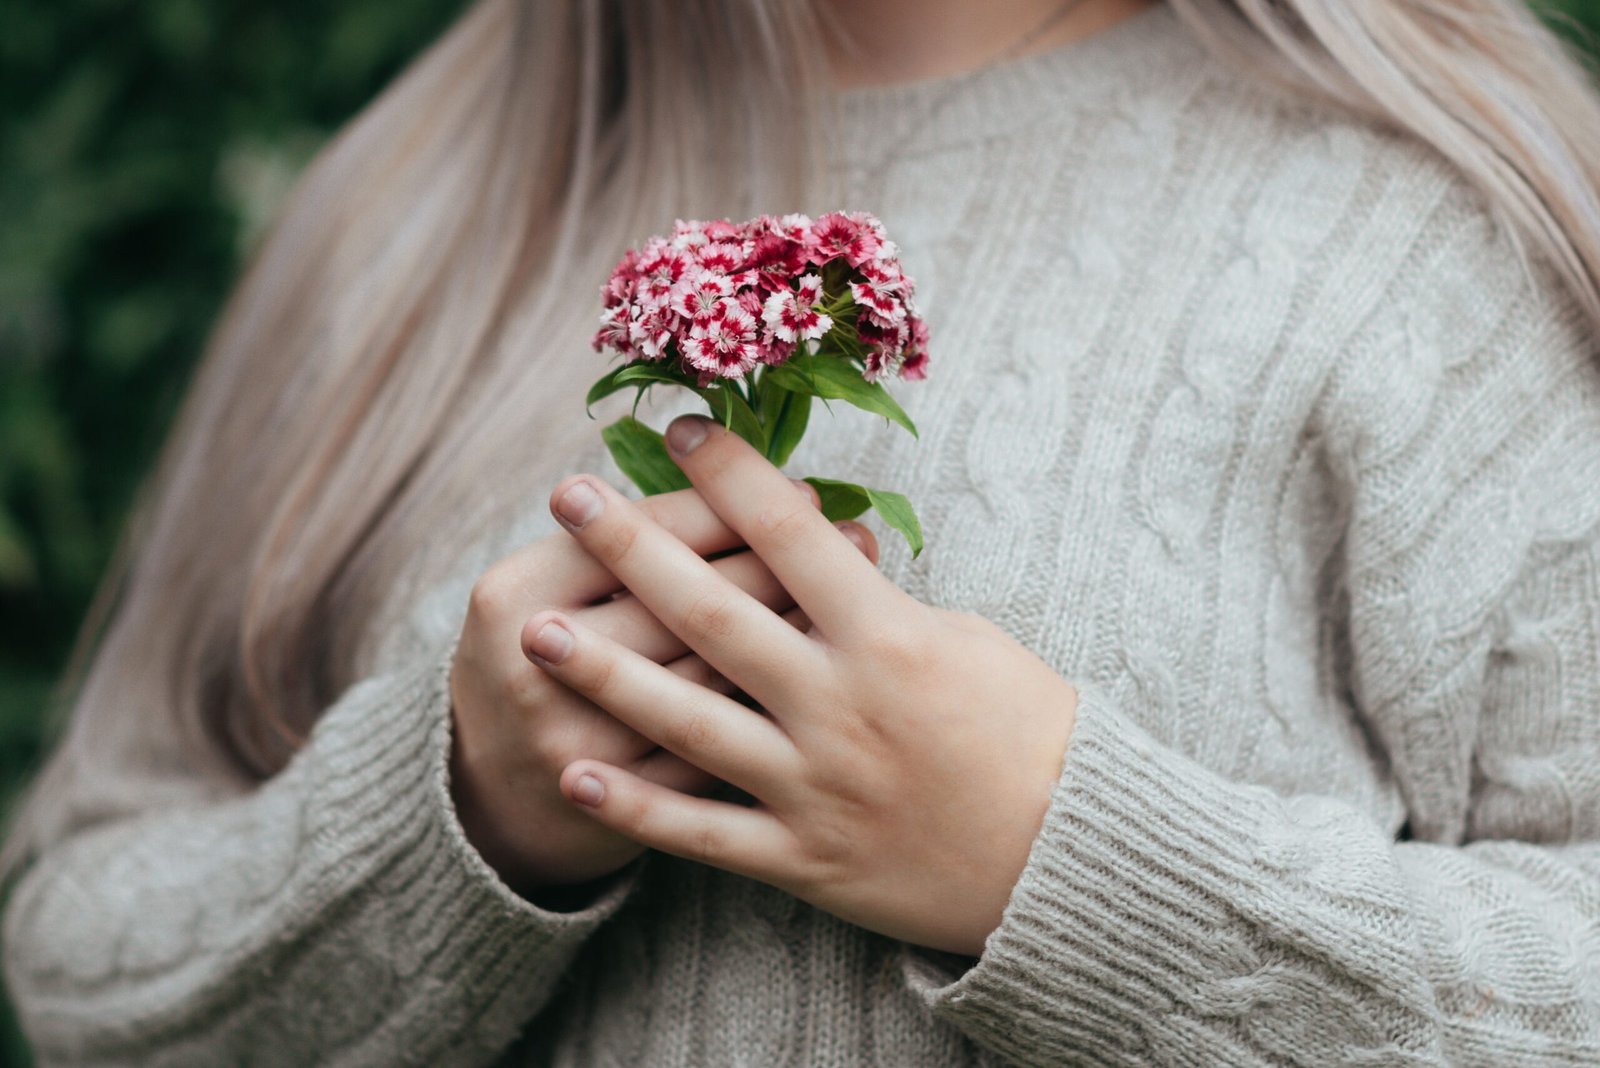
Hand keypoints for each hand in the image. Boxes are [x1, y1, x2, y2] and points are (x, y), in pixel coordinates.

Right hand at [448, 479, 879, 898]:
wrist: (487, 796)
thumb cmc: (537, 660)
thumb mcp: (543, 589)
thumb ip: (624, 544)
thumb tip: (749, 483)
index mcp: (518, 591)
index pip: (646, 530)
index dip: (733, 504)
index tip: (806, 490)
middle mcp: (539, 664)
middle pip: (687, 601)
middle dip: (782, 562)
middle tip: (856, 532)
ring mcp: (581, 741)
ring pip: (713, 676)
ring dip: (796, 631)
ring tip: (864, 597)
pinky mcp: (624, 804)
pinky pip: (720, 751)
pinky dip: (780, 712)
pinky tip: (830, 682)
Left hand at [526, 414, 1078, 954]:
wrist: (1070, 857)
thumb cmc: (1031, 732)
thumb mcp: (970, 641)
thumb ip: (879, 608)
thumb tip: (816, 565)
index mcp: (889, 636)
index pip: (791, 534)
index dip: (729, 473)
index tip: (678, 430)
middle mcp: (839, 703)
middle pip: (714, 613)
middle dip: (634, 548)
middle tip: (569, 495)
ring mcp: (815, 784)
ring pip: (688, 721)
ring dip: (605, 673)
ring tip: (535, 632)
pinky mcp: (804, 856)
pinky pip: (705, 831)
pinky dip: (639, 805)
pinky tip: (576, 772)